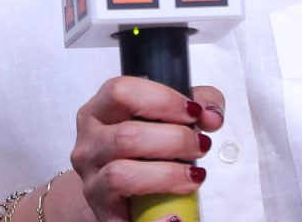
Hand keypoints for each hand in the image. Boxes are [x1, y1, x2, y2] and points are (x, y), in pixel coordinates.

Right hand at [70, 78, 222, 221]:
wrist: (118, 192)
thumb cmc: (142, 148)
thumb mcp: (165, 116)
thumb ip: (198, 102)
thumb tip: (212, 114)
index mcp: (99, 111)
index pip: (121, 92)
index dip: (161, 99)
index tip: (193, 112)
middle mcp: (89, 144)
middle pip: (126, 136)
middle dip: (174, 140)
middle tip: (200, 145)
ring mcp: (92, 179)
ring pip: (121, 174)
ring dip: (167, 174)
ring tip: (193, 176)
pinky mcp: (103, 213)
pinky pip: (125, 217)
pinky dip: (156, 218)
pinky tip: (175, 215)